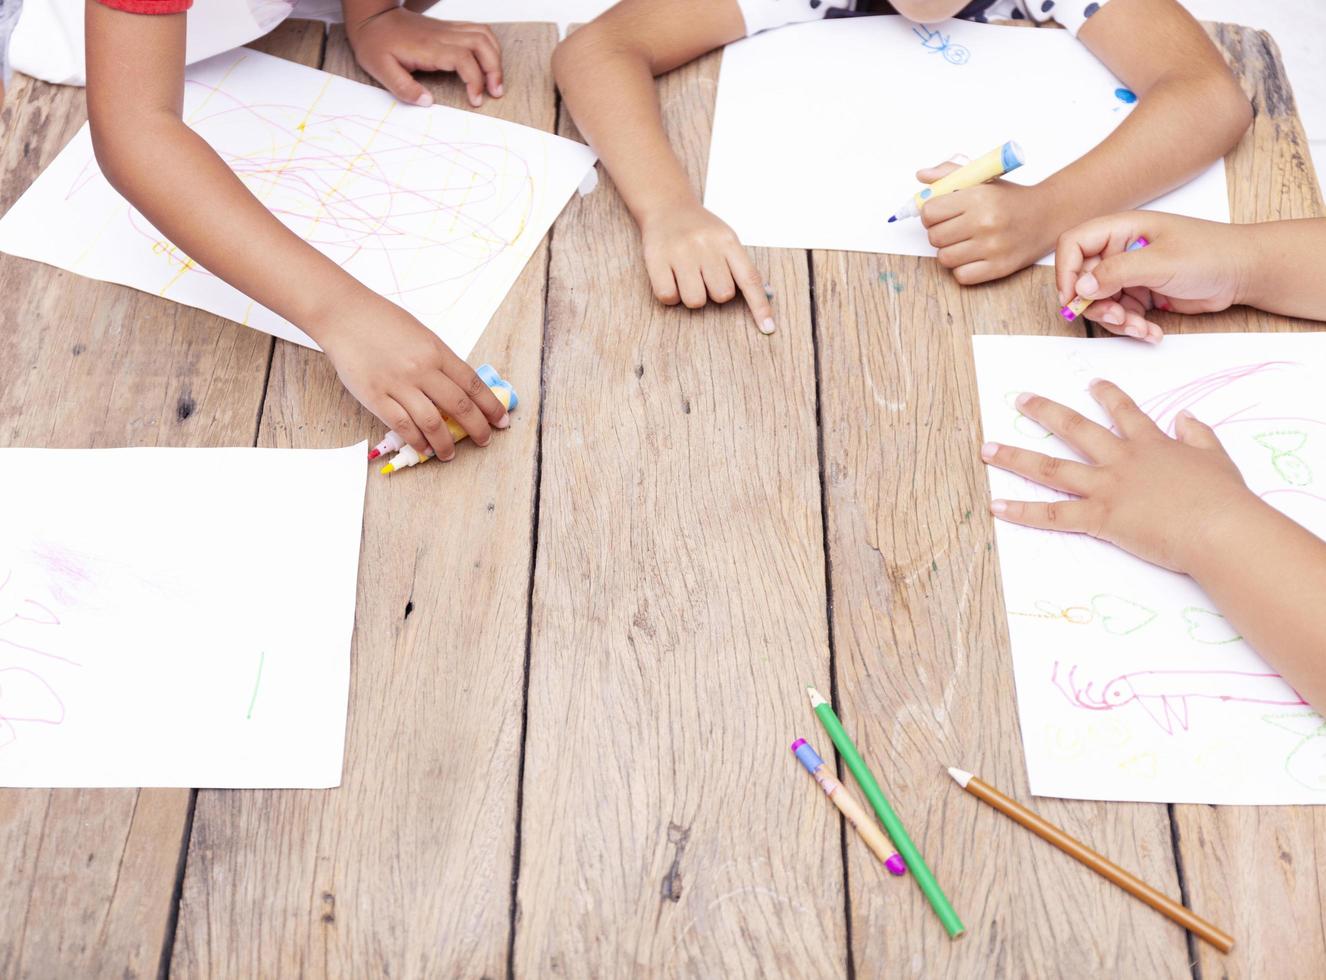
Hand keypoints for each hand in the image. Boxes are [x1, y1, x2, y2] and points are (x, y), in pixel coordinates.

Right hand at [317, 291, 509, 459]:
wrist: (344, 315)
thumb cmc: (383, 321)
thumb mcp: (422, 334)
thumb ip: (440, 360)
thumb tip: (459, 388)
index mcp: (436, 351)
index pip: (473, 384)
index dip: (490, 406)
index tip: (500, 421)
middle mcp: (422, 369)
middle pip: (459, 406)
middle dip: (476, 428)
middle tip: (483, 441)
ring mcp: (398, 384)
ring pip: (432, 422)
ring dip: (445, 443)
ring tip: (449, 454)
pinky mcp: (375, 397)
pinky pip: (402, 425)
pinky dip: (417, 441)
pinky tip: (424, 448)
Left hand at [346, 7, 502, 108]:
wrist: (372, 18)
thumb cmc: (376, 43)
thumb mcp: (380, 69)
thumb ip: (403, 88)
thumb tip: (427, 102)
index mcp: (429, 47)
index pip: (464, 59)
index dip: (475, 81)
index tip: (474, 100)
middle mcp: (442, 35)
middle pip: (481, 44)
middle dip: (494, 70)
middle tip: (495, 92)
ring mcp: (447, 29)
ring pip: (484, 35)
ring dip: (495, 58)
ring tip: (495, 81)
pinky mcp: (449, 28)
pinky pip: (478, 31)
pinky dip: (489, 46)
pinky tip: (488, 63)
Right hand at [639, 202, 774, 333]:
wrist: (667, 206)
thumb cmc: (701, 231)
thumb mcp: (726, 239)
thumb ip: (741, 266)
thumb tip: (766, 295)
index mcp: (728, 241)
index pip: (749, 279)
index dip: (760, 306)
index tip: (768, 328)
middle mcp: (705, 245)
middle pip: (722, 295)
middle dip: (715, 292)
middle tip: (705, 276)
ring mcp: (680, 252)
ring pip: (695, 300)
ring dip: (692, 296)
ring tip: (687, 277)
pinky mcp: (656, 259)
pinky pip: (668, 297)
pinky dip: (671, 296)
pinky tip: (671, 279)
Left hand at [918, 159, 1061, 284]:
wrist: (1048, 215)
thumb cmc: (1011, 199)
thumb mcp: (983, 179)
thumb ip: (950, 174)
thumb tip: (922, 176)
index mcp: (978, 196)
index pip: (930, 212)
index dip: (930, 214)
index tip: (939, 214)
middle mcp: (985, 222)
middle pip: (934, 237)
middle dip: (939, 233)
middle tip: (953, 229)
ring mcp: (992, 247)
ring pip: (944, 258)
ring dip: (950, 252)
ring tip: (964, 242)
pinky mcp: (999, 268)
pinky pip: (961, 276)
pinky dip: (963, 269)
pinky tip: (973, 256)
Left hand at [980, 379, 1259, 572]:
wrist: (1220, 528)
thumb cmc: (1224, 499)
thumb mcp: (1217, 458)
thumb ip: (1198, 435)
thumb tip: (1186, 416)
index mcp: (1151, 444)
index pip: (1125, 412)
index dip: (1107, 395)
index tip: (1092, 383)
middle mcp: (1121, 460)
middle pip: (1075, 429)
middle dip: (1045, 411)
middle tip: (1020, 399)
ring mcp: (1107, 487)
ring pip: (1051, 468)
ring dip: (1015, 457)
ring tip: (987, 448)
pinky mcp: (1100, 518)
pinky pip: (1053, 514)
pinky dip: (1022, 512)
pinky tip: (997, 506)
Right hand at [1054, 212, 1247, 340]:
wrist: (1244, 272)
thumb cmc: (1210, 254)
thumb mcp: (1160, 262)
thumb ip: (1116, 272)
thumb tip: (1079, 287)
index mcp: (1121, 229)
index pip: (1073, 244)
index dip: (1066, 271)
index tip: (1073, 298)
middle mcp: (1120, 250)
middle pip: (1083, 280)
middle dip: (1097, 305)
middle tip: (1117, 317)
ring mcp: (1130, 273)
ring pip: (1101, 303)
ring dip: (1117, 321)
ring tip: (1141, 327)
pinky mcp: (1141, 293)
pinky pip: (1121, 314)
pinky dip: (1132, 327)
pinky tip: (1152, 331)